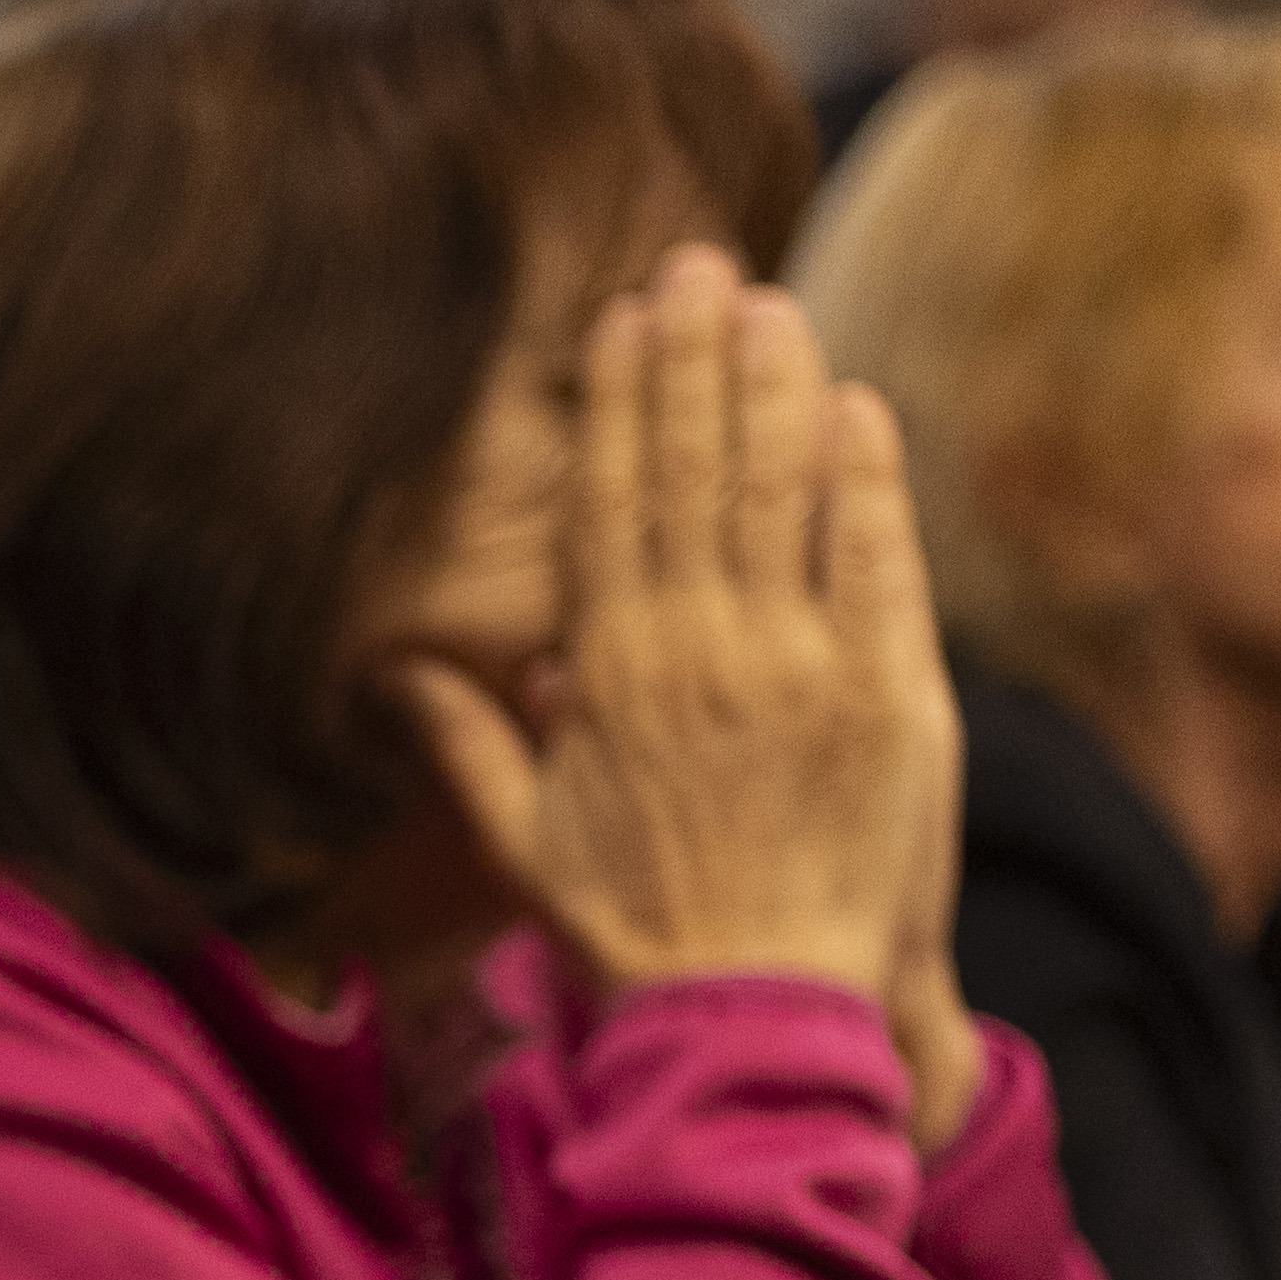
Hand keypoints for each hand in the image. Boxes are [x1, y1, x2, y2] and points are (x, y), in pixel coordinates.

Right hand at [401, 247, 954, 1046]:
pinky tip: (855, 407)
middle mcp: (700, 651)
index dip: (618, 402)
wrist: (755, 1017)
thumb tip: (392, 669)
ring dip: (777, 388)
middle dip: (695, 357)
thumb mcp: (521, 845)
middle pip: (694, 471)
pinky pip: (875, 562)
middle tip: (702, 262)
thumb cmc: (632, 934)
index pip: (610, 505)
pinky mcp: (887, 697)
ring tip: (772, 303)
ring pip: (783, 494)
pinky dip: (865, 479)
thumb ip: (464, 744)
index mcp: (609, 676)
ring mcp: (800, 667)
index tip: (624, 321)